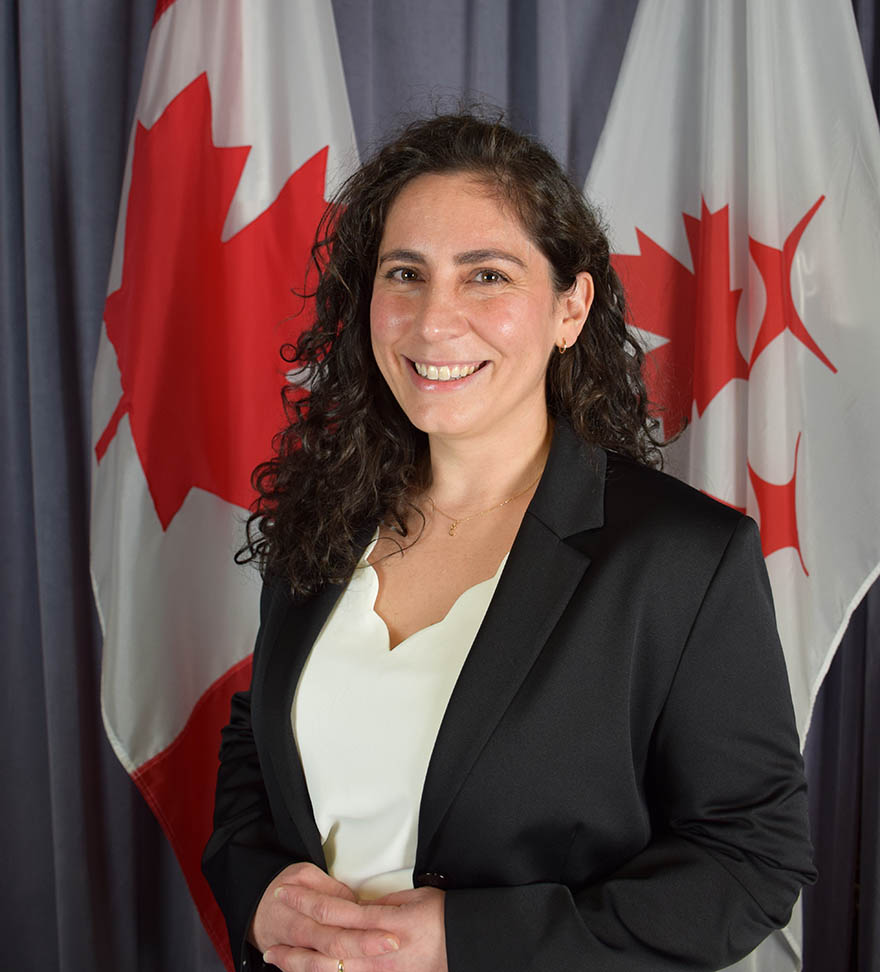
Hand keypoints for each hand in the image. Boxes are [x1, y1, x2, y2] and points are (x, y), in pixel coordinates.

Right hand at [251, 863, 399, 962]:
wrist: (253, 910)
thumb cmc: (282, 888)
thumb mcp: (303, 875)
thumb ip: (331, 889)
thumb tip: (355, 903)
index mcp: (300, 908)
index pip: (333, 915)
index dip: (359, 922)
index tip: (387, 925)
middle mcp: (299, 934)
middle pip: (333, 944)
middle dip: (364, 945)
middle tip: (391, 943)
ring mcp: (298, 954)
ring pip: (324, 966)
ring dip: (352, 964)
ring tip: (380, 963)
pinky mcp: (301, 964)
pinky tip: (360, 970)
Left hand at [261, 883, 446, 971]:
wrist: (466, 946)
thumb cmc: (443, 920)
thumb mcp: (413, 900)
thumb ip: (381, 904)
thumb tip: (356, 904)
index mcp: (385, 923)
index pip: (337, 911)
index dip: (309, 902)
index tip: (288, 893)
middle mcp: (378, 953)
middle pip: (326, 949)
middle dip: (296, 943)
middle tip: (270, 938)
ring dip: (302, 967)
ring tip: (279, 960)